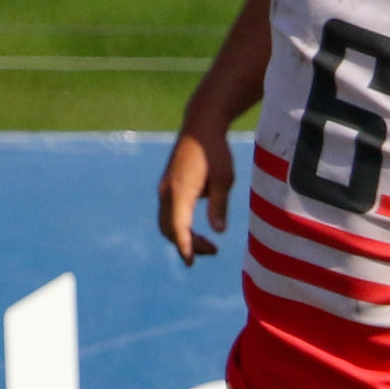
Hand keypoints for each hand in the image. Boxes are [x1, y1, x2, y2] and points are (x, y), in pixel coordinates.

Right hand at [158, 122, 235, 264]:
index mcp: (180, 191)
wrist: (200, 125)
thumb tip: (219, 231)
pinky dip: (179, 226)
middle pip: (169, 229)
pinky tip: (197, 229)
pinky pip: (168, 213)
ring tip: (208, 244)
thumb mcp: (224, 179)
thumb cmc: (215, 151)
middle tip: (212, 251)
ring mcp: (165, 189)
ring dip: (183, 236)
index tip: (190, 263)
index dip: (185, 247)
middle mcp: (167, 192)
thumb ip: (219, 206)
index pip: (179, 227)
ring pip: (166, 223)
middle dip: (187, 245)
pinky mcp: (167, 186)